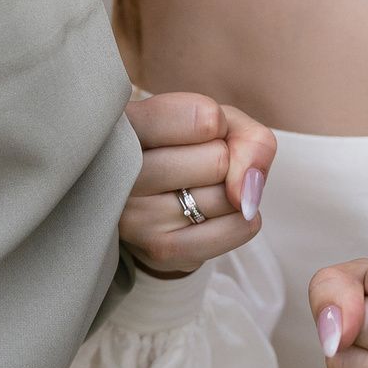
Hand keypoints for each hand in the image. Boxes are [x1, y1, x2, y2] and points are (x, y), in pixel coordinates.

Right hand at [118, 93, 275, 277]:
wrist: (159, 206)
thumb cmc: (189, 150)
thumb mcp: (221, 124)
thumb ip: (249, 139)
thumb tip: (245, 190)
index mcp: (125, 123)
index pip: (203, 118)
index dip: (217, 124)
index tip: (198, 131)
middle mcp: (118, 169)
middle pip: (218, 160)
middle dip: (224, 162)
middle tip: (194, 167)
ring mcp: (135, 214)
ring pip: (226, 197)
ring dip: (229, 193)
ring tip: (196, 191)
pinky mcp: (158, 248)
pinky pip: (234, 230)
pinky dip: (242, 221)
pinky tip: (214, 216)